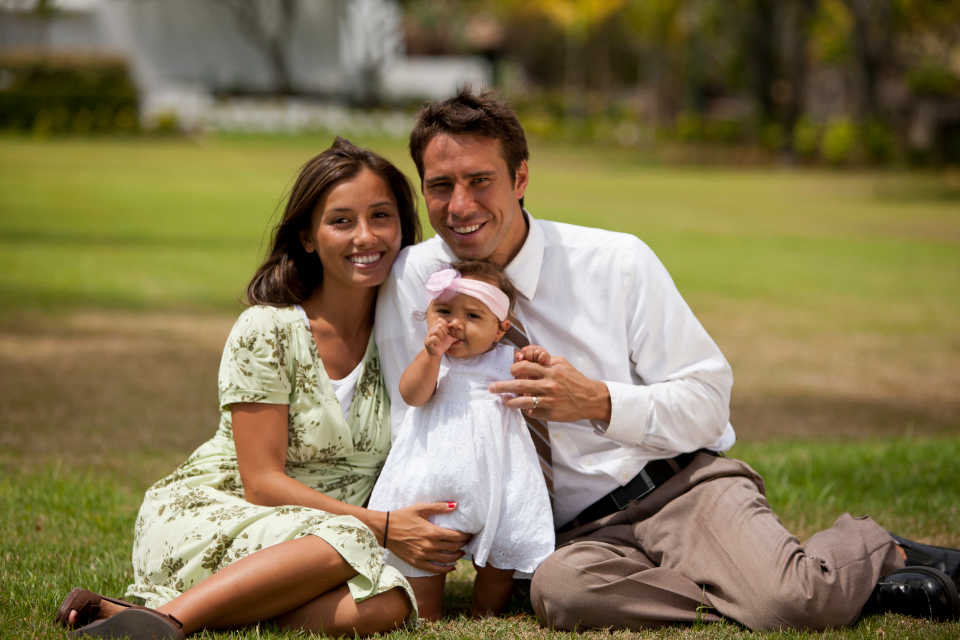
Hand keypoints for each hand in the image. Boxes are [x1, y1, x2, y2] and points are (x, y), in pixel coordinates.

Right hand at [384, 502, 471, 572]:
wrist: (384, 529)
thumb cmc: (402, 516)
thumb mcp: (420, 508)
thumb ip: (439, 507)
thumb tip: (455, 505)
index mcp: (432, 532)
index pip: (456, 537)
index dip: (465, 536)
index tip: (469, 533)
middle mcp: (429, 546)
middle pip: (453, 548)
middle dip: (463, 544)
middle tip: (466, 541)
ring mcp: (423, 556)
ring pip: (447, 560)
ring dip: (457, 556)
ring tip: (461, 552)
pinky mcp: (417, 562)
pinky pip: (435, 569)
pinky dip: (446, 569)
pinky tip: (452, 566)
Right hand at [424, 319, 456, 356]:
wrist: (436, 354)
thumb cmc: (443, 344)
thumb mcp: (451, 337)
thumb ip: (456, 332)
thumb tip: (462, 327)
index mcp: (436, 327)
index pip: (440, 320)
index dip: (446, 325)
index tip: (447, 332)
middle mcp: (431, 330)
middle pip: (439, 324)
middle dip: (444, 330)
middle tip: (445, 336)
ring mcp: (428, 336)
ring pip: (436, 330)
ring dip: (441, 335)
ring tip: (441, 340)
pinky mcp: (427, 342)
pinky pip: (433, 338)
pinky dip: (438, 341)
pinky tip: (438, 344)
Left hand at [490, 348, 611, 423]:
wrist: (590, 398)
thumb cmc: (574, 379)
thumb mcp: (561, 363)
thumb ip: (543, 359)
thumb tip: (523, 357)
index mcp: (550, 370)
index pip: (524, 367)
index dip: (514, 368)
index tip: (511, 371)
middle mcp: (548, 385)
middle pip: (518, 384)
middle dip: (502, 386)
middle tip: (491, 388)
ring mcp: (549, 400)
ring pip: (523, 401)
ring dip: (509, 401)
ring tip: (503, 401)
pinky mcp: (551, 414)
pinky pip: (532, 412)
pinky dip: (526, 410)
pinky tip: (523, 408)